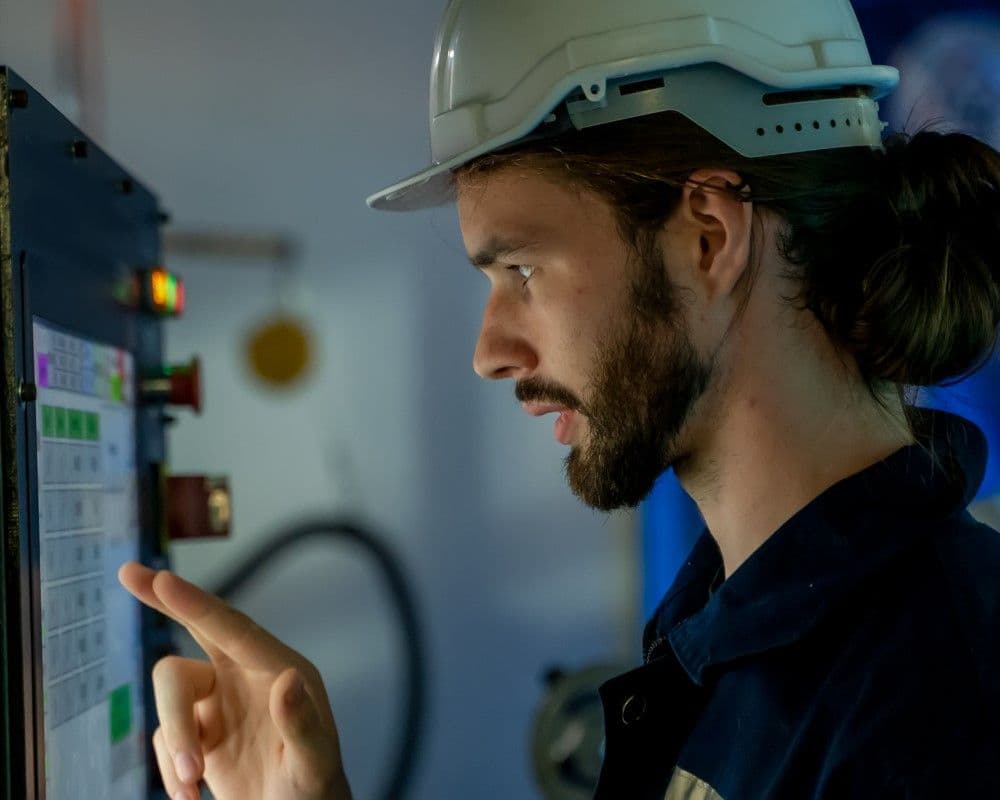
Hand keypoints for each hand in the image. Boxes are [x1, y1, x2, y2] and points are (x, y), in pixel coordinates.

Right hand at [118, 562, 351, 799]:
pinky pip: (165, 734)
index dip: (195, 603)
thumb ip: (303, 724)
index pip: (233, 629)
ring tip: (191, 782)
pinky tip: (192, 795)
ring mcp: (220, 703)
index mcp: (280, 669)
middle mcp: (247, 677)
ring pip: (171, 690)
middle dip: (164, 600)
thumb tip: (287, 680)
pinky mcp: (198, 733)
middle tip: (127, 571)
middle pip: (196, 626)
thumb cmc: (317, 793)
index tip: (162, 578)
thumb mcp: (315, 764)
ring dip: (175, 736)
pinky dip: (170, 767)